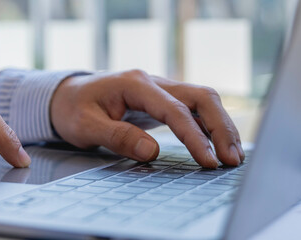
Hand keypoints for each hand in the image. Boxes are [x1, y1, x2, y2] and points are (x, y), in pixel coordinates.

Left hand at [50, 70, 243, 167]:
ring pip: (203, 100)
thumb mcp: (85, 126)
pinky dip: (211, 126)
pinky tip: (222, 146)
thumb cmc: (73, 110)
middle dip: (221, 128)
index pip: (175, 110)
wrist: (66, 96)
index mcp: (135, 84)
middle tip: (232, 160)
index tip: (207, 161)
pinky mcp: (164, 100)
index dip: (194, 137)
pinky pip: (195, 109)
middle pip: (201, 97)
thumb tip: (152, 152)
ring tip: (234, 157)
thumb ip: (118, 137)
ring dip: (222, 127)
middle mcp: (154, 82)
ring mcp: (161, 89)